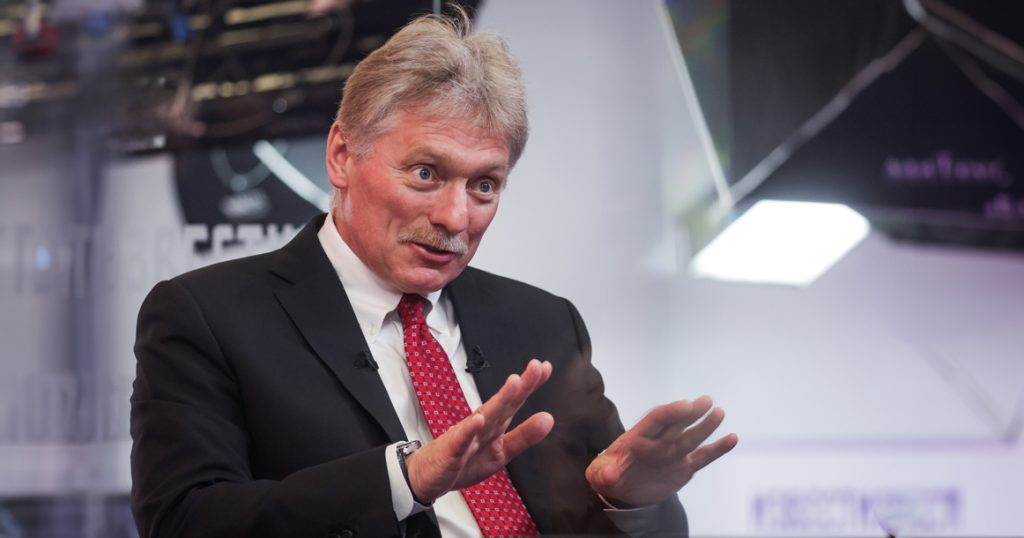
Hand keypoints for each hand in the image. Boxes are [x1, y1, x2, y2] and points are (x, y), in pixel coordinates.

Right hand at [405, 359, 554, 502]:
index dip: (530, 385)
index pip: (515, 402)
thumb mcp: (501, 452)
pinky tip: (478, 420)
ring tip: (515, 384)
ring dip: (500, 400)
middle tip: (536, 367)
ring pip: (485, 417)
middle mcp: (481, 425)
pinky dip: (468, 430)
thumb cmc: (463, 461)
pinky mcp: (450, 452)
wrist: (427, 476)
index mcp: (494, 424)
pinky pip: (460, 440)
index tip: (546, 367)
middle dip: (520, 386)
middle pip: (503, 403)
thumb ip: (524, 436)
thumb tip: (548, 418)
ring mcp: (465, 436)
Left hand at [585, 396, 737, 506]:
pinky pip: (703, 457)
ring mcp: (673, 452)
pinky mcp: (684, 466)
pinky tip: (732, 438)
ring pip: (692, 436)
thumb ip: (604, 473)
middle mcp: (659, 442)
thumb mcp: (600, 474)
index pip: (656, 420)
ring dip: (705, 425)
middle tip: (705, 401)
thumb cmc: (609, 474)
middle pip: (677, 423)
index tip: (685, 405)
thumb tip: (609, 473)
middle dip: (690, 412)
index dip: (670, 412)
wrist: (623, 488)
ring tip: (718, 412)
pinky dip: (717, 449)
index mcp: (637, 437)